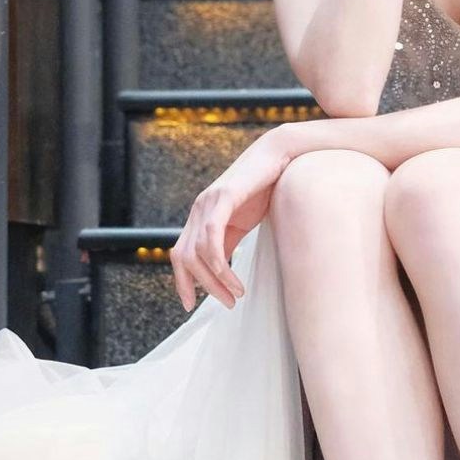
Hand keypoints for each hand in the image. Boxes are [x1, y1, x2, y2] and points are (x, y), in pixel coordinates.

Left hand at [170, 126, 294, 311]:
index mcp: (201, 216)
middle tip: (227, 303)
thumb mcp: (243, 221)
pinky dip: (218, 262)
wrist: (279, 155)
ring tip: (236, 295)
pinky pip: (211, 237)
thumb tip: (219, 270)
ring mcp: (208, 203)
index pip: (179, 254)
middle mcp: (199, 209)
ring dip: (215, 280)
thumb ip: (228, 242)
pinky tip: (231, 277)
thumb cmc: (265, 187)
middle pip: (185, 259)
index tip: (190, 304)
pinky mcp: (222, 198)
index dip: (182, 281)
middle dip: (203, 287)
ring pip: (197, 253)